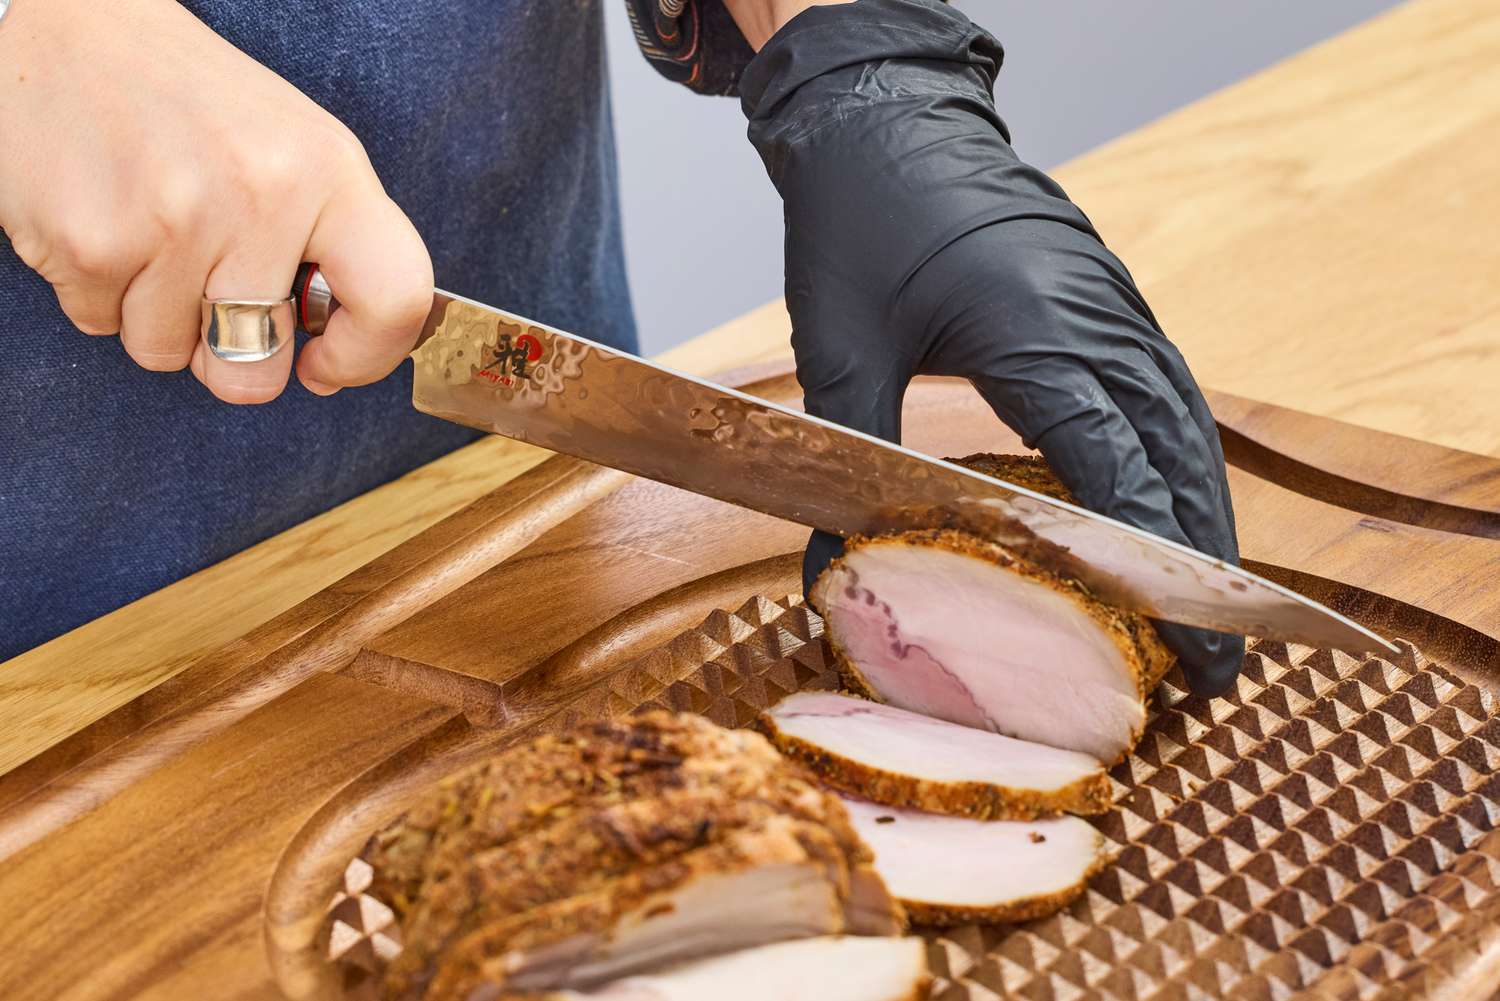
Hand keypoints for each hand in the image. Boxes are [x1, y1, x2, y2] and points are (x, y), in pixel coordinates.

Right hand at [0, 0, 432, 402]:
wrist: (70, 27)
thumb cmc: (193, 104)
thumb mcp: (296, 150)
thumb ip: (330, 245)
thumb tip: (336, 353)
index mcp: (329, 170)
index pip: (395, 298)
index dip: (366, 357)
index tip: (325, 364)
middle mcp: (261, 193)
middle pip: (259, 370)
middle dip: (233, 357)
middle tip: (212, 293)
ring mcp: (174, 220)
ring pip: (169, 355)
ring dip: (156, 317)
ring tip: (150, 233)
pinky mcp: (90, 240)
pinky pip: (102, 325)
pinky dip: (100, 292)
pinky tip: (107, 222)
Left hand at [741, 0, 1243, 693]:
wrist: (886, 120)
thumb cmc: (861, 223)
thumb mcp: (841, 345)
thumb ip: (849, 457)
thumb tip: (833, 570)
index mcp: (1037, 330)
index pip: (1114, 463)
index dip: (1146, 556)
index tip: (1174, 633)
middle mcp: (1097, 318)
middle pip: (1177, 457)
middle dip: (1199, 564)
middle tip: (1215, 662)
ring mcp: (1115, 304)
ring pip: (1187, 426)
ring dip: (1207, 518)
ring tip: (1216, 609)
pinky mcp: (1110, 299)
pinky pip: (1169, 392)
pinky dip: (1187, 461)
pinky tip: (1183, 510)